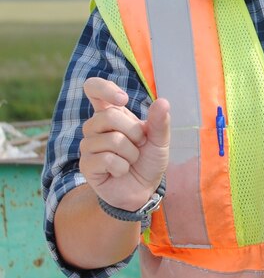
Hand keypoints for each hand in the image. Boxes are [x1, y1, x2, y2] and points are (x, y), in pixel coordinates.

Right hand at [79, 77, 169, 211]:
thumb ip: (160, 122)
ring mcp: (88, 145)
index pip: (94, 89)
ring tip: (131, 159)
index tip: (123, 99)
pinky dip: (122, 167)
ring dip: (131, 152)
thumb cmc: (149, 160)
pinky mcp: (86, 165)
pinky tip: (121, 171)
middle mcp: (95, 127)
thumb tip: (162, 101)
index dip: (104, 89)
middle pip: (109, 116)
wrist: (143, 189)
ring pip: (111, 139)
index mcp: (111, 113)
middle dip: (134, 132)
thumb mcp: (160, 140)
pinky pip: (107, 159)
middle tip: (140, 144)